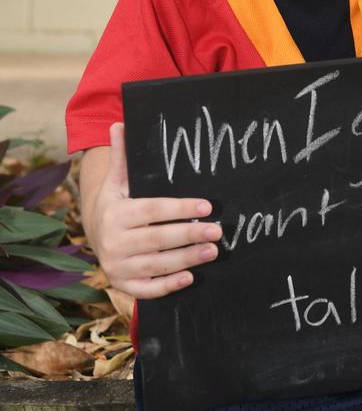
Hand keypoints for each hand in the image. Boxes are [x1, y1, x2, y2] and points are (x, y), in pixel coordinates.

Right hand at [87, 122, 221, 297]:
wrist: (94, 234)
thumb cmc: (116, 203)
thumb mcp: (117, 180)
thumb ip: (123, 155)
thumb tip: (121, 122)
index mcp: (115, 213)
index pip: (153, 210)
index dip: (181, 209)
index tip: (207, 207)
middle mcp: (113, 242)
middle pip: (158, 239)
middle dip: (190, 236)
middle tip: (218, 231)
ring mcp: (117, 266)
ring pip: (157, 264)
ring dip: (187, 259)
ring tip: (213, 251)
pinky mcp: (123, 284)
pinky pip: (148, 288)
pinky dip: (168, 285)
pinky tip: (190, 277)